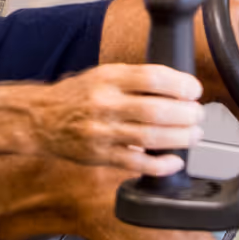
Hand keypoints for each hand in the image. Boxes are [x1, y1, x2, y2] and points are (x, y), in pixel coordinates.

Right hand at [36, 63, 203, 175]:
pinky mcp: (100, 156)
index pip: (152, 78)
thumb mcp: (103, 74)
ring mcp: (102, 132)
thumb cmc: (76, 96)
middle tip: (198, 115)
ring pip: (150, 137)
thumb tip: (178, 89)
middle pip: (156, 110)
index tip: (193, 90)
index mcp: (108, 78)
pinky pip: (136, 163)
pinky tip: (174, 162)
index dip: (180, 85)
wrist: (40, 119)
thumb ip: (136, 80)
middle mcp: (105, 104)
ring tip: (194, 136)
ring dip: (180, 138)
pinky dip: (160, 164)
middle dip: (186, 115)